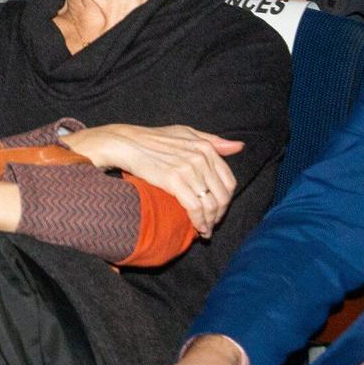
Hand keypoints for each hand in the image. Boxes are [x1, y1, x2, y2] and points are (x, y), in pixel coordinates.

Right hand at [64, 123, 243, 236]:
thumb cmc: (153, 139)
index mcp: (206, 148)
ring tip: (205, 231)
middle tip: (211, 224)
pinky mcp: (174, 180)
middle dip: (219, 214)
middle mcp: (200, 158)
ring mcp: (188, 169)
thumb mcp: (186, 133)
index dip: (226, 200)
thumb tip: (238, 147)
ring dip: (210, 222)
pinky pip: (195, 207)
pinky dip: (199, 222)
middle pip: (222, 196)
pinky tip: (198, 229)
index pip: (229, 181)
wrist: (125, 143)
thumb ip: (213, 141)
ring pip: (210, 204)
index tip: (219, 210)